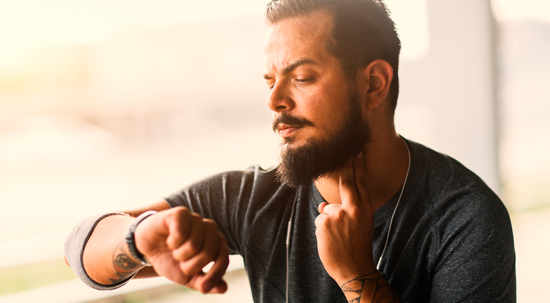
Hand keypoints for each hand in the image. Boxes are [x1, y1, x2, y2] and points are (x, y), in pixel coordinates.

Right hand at [134, 207, 228, 293]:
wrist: (146, 247)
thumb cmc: (170, 259)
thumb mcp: (186, 276)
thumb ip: (204, 282)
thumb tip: (223, 288)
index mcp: (215, 243)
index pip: (223, 258)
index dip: (215, 274)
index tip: (203, 287)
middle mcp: (209, 229)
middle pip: (208, 253)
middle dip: (191, 266)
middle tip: (180, 262)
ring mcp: (196, 219)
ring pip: (194, 244)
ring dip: (179, 254)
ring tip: (174, 250)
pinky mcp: (181, 213)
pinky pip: (182, 233)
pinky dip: (172, 242)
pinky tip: (169, 241)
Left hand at [314, 152, 376, 285]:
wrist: (354, 270)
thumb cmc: (356, 248)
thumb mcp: (359, 226)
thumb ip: (344, 211)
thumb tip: (323, 205)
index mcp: (365, 209)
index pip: (360, 183)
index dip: (357, 166)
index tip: (356, 152)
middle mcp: (354, 208)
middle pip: (346, 181)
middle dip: (346, 165)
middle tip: (347, 150)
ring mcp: (338, 214)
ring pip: (327, 209)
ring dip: (328, 222)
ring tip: (338, 238)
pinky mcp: (324, 221)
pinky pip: (319, 219)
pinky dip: (322, 230)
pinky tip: (330, 241)